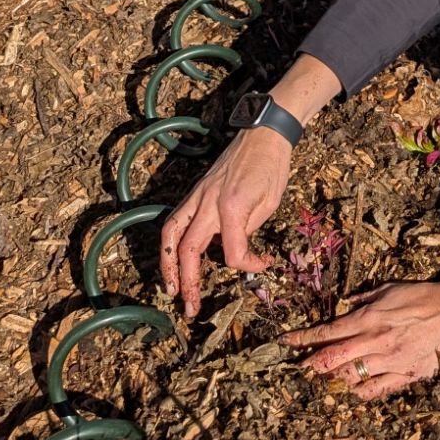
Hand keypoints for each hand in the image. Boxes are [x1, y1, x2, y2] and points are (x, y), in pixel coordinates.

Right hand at [159, 128, 290, 318]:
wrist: (263, 132)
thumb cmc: (272, 166)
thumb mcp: (270, 203)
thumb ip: (248, 231)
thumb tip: (236, 252)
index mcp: (232, 207)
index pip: (231, 253)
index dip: (247, 266)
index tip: (263, 264)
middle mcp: (208, 202)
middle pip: (187, 249)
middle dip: (186, 282)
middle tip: (190, 307)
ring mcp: (198, 195)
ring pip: (170, 233)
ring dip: (167, 263)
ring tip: (172, 288)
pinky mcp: (196, 192)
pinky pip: (176, 219)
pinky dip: (172, 242)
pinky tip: (175, 257)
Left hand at [285, 251, 439, 399]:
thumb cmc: (424, 296)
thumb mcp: (390, 289)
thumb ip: (365, 299)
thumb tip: (345, 305)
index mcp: (369, 319)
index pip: (327, 332)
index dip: (304, 338)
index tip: (287, 341)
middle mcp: (374, 343)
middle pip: (332, 358)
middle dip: (311, 363)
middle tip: (299, 367)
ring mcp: (389, 362)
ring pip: (350, 376)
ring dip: (334, 378)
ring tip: (326, 376)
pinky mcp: (405, 375)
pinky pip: (375, 389)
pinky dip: (360, 390)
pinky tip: (354, 387)